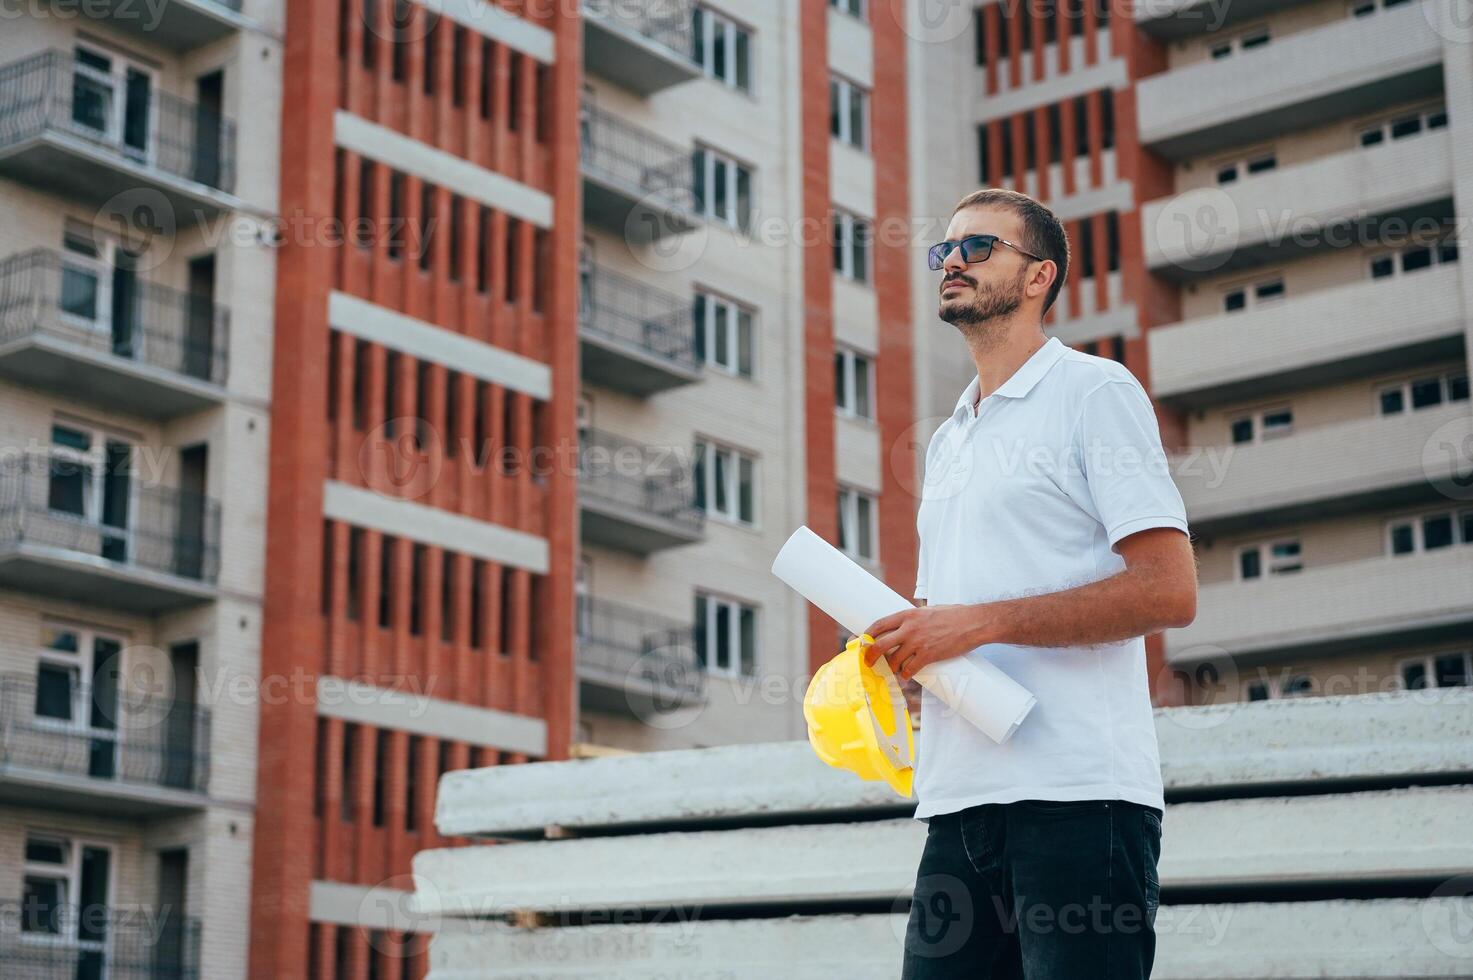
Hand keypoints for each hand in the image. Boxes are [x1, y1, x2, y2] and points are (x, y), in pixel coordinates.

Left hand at [861, 604, 994, 682]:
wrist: (973, 623)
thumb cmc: (953, 615)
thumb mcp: (928, 610)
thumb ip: (914, 618)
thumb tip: (903, 625)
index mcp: (907, 615)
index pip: (879, 625)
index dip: (866, 635)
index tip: (861, 642)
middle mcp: (909, 629)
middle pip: (880, 645)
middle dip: (870, 656)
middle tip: (868, 663)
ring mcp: (918, 643)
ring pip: (894, 661)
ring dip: (891, 668)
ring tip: (893, 670)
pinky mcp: (929, 655)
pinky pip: (910, 669)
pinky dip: (906, 674)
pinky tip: (906, 675)